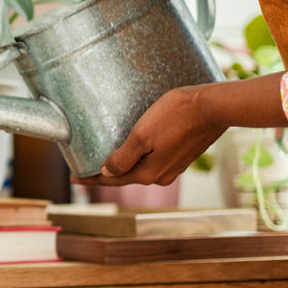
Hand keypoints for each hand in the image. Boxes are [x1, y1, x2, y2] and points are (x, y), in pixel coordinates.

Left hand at [73, 72, 287, 186]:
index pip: (112, 179)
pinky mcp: (182, 154)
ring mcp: (173, 166)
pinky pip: (151, 160)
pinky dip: (137, 159)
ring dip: (121, 166)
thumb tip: (106, 172)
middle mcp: (161, 175)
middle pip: (125, 176)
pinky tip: (132, 151)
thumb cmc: (175, 116)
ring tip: (105, 160)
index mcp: (148, 173)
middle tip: (84, 169)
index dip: (91, 178)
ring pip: (139, 168)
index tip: (73, 178)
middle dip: (104, 173)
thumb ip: (123, 157)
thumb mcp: (142, 135)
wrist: (213, 107)